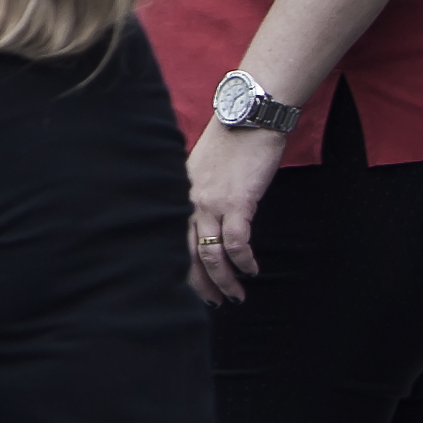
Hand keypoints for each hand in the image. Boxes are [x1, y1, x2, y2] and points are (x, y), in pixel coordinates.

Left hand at [184, 119, 290, 303]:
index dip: (179, 270)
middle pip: (187, 255)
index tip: (190, 288)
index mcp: (178, 197)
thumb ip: (196, 196)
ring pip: (211, 254)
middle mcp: (188, 203)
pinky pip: (237, 242)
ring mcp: (211, 204)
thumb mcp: (200, 171)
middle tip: (214, 303)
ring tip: (236, 296)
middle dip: (201, 285)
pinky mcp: (237, 203)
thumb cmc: (229, 144)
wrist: (249, 119)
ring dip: (225, 280)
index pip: (170, 242)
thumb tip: (201, 223)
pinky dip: (244, 261)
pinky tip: (252, 270)